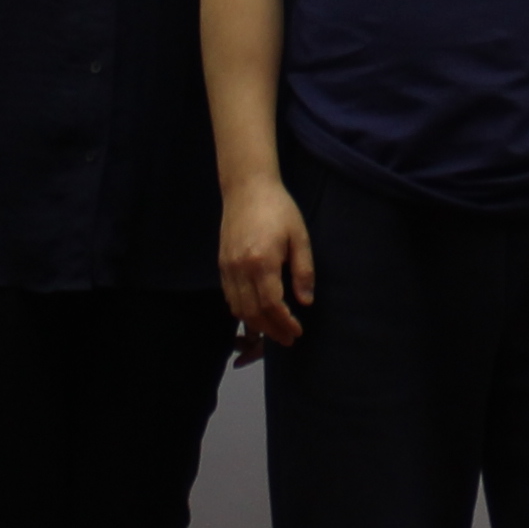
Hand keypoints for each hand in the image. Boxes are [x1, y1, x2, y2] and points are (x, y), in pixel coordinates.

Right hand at [220, 171, 314, 348]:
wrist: (246, 188)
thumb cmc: (279, 209)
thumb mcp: (299, 237)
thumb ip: (303, 271)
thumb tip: (306, 301)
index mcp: (262, 262)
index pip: (272, 305)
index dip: (284, 323)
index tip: (297, 331)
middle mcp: (241, 269)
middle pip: (253, 312)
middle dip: (271, 330)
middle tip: (287, 339)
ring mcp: (228, 267)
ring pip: (238, 308)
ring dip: (255, 324)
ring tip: (273, 331)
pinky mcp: (221, 263)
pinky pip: (229, 296)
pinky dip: (241, 311)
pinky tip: (255, 313)